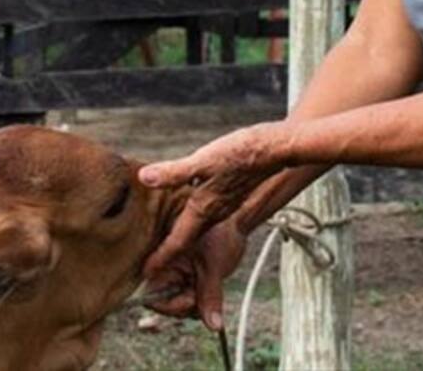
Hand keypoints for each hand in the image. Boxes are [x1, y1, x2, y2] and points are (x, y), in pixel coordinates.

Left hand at [140, 122, 287, 275]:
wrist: (278, 149)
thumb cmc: (242, 155)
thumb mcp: (203, 161)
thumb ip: (174, 172)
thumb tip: (144, 177)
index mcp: (204, 210)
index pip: (178, 241)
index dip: (161, 258)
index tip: (146, 273)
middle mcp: (215, 213)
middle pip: (187, 240)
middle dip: (170, 254)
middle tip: (152, 265)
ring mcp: (225, 204)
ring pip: (198, 228)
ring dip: (182, 237)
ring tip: (166, 242)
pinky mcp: (232, 193)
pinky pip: (207, 214)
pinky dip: (193, 218)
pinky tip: (190, 207)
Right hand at [143, 218, 246, 330]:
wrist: (234, 226)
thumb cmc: (221, 237)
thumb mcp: (214, 269)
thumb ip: (210, 298)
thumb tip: (213, 325)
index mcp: (161, 260)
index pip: (150, 294)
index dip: (169, 304)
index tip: (190, 300)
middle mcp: (163, 268)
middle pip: (164, 303)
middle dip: (185, 306)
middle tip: (202, 297)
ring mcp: (174, 274)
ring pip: (176, 303)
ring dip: (193, 306)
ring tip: (208, 292)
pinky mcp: (184, 279)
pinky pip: (185, 298)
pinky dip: (197, 302)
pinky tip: (208, 293)